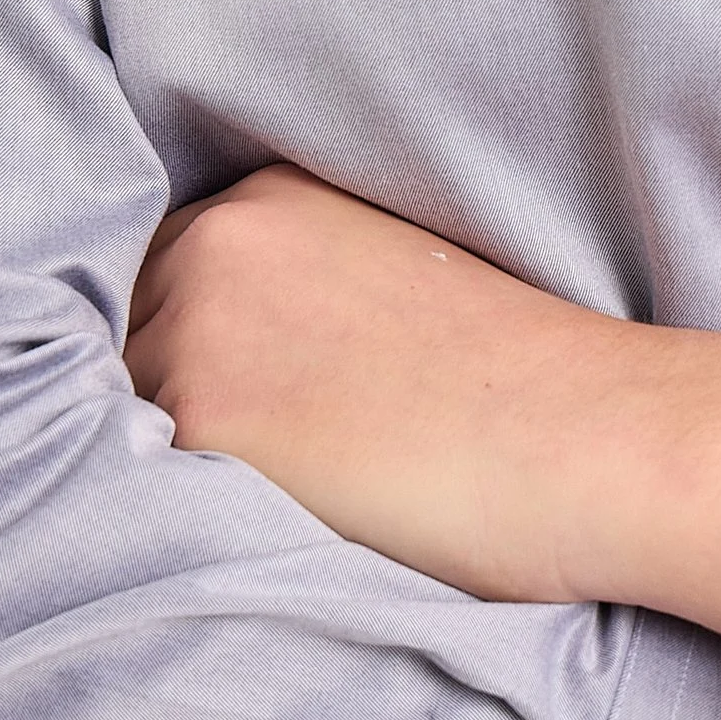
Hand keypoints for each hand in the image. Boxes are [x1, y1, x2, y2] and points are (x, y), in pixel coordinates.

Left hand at [125, 164, 720, 668]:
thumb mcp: (393, 287)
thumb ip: (291, 298)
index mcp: (269, 198)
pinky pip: (141, 480)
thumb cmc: (524, 386)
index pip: (158, 283)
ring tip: (299, 493)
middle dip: (175, 402)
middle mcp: (215, 240)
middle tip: (287, 461)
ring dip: (177, 460)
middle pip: (126, 344)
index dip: (194, 355)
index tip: (265, 407)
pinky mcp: (201, 416)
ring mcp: (195, 324)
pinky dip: (184, 512)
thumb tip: (223, 373)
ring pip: (123, 414)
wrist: (597, 437)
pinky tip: (280, 520)